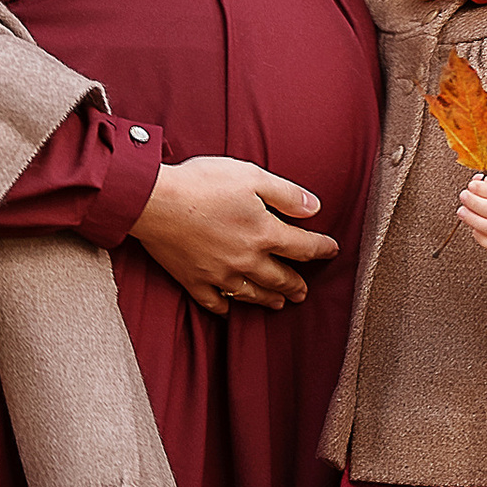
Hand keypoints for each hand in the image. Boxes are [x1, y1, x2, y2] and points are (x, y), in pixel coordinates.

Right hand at [134, 156, 338, 314]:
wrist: (154, 202)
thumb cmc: (202, 184)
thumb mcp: (252, 176)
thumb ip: (286, 194)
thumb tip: (314, 207)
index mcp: (264, 233)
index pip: (303, 247)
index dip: (322, 249)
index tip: (331, 250)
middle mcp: (246, 260)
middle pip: (280, 277)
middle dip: (296, 284)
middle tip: (303, 292)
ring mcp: (219, 274)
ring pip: (252, 294)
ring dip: (269, 299)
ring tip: (278, 304)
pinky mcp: (193, 280)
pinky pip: (214, 301)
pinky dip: (224, 307)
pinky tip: (229, 309)